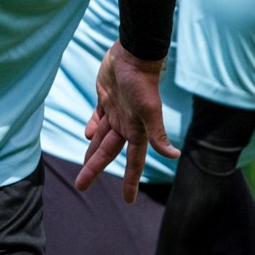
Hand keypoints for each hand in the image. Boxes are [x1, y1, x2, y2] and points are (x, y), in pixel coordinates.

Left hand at [77, 43, 179, 200]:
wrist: (134, 53)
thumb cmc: (142, 82)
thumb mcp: (149, 110)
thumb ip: (157, 134)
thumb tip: (173, 155)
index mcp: (137, 131)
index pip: (133, 162)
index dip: (130, 181)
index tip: (128, 200)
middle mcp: (126, 124)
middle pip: (108, 153)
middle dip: (94, 169)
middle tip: (81, 186)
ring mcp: (115, 111)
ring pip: (100, 138)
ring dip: (92, 151)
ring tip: (84, 166)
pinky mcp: (106, 97)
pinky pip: (98, 117)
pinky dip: (92, 127)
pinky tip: (87, 134)